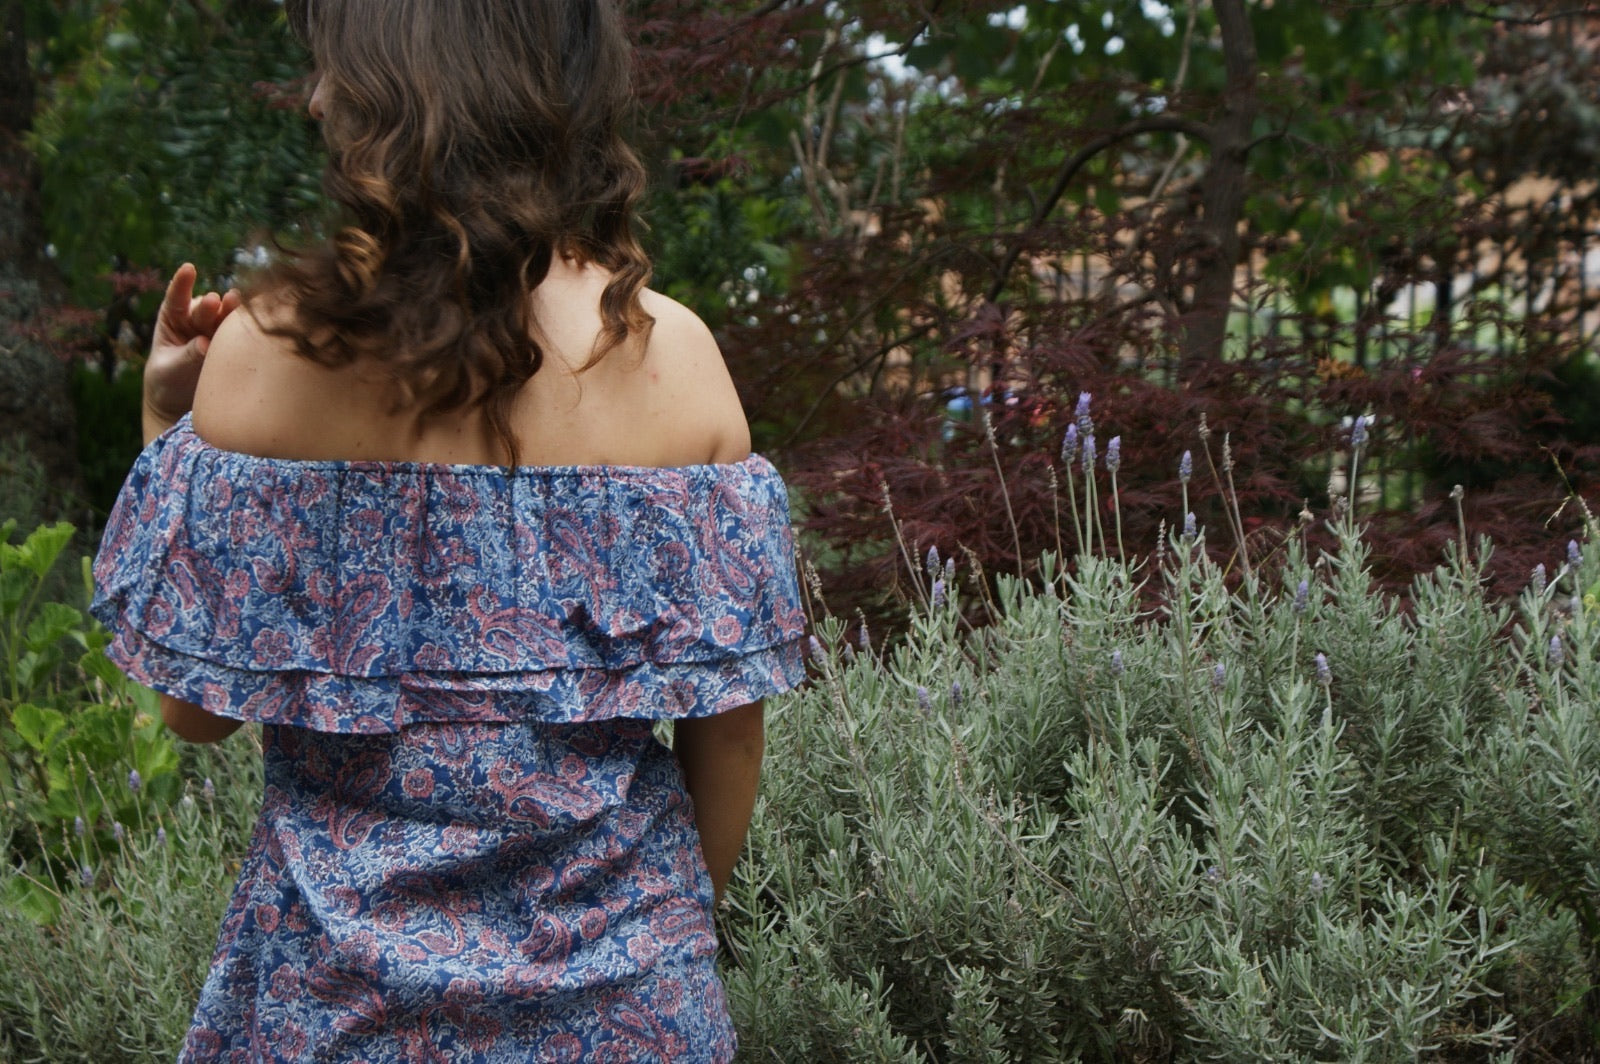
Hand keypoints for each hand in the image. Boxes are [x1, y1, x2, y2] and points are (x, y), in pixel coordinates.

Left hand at [143, 263, 240, 442]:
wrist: (181, 401)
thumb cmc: (167, 382)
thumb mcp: (170, 370)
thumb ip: (186, 356)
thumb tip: (204, 343)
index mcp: (173, 319)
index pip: (176, 299)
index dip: (182, 284)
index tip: (188, 269)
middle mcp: (197, 320)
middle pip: (205, 309)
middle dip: (209, 305)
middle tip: (214, 302)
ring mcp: (217, 331)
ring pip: (226, 317)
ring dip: (232, 311)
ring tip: (237, 302)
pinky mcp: (233, 344)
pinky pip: (240, 334)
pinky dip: (248, 327)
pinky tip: (257, 319)